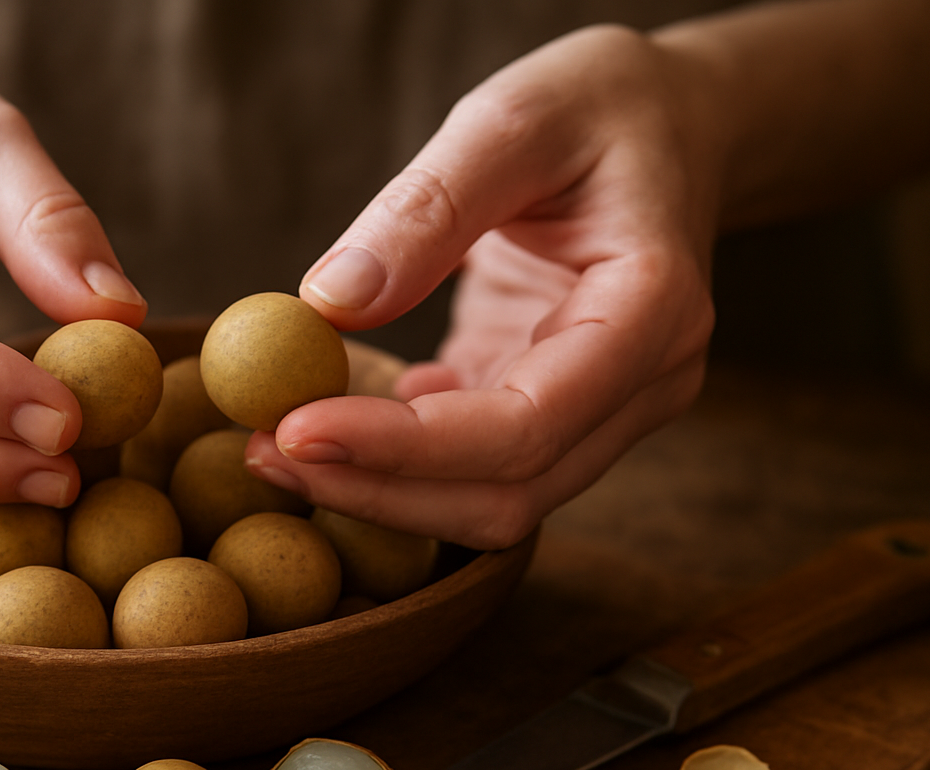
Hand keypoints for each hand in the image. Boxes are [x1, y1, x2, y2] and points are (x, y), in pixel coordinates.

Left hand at [245, 25, 718, 548]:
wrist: (668, 124)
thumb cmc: (600, 107)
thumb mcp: (511, 118)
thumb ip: (427, 207)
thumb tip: (330, 301)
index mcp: (651, 311)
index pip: (526, 426)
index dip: (408, 449)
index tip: (297, 430)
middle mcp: (644, 383)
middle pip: (507, 491)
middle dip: (379, 489)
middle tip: (261, 451)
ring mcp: (607, 411)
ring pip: (491, 501)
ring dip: (380, 492)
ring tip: (275, 448)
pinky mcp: (558, 412)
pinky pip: (475, 470)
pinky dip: (399, 467)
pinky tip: (336, 423)